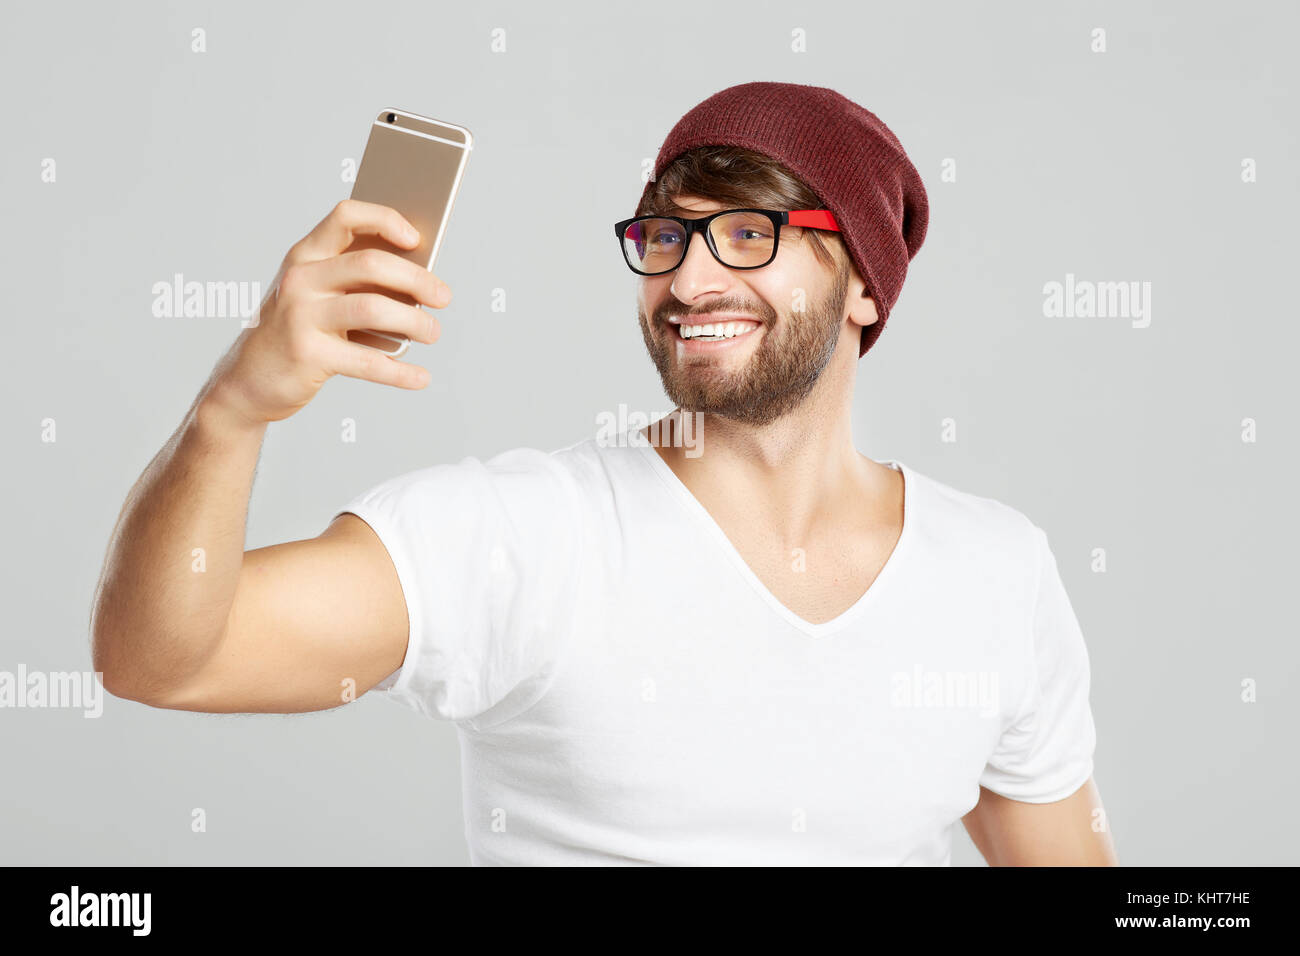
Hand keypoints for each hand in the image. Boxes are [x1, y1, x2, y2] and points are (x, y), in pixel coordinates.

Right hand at [203, 199, 451, 425]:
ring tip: (433, 332)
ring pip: (374, 308)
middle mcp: (300, 279)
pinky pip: (367, 362)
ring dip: (415, 321)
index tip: (417, 239)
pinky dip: (400, 372)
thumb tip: (422, 282)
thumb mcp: (318, 298)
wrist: (248, 382)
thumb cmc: (297, 334)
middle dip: (418, 279)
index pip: (346, 217)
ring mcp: (300, 316)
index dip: (385, 220)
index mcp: (305, 256)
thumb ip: (357, 284)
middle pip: (371, 264)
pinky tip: (420, 377)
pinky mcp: (307, 354)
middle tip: (443, 297)